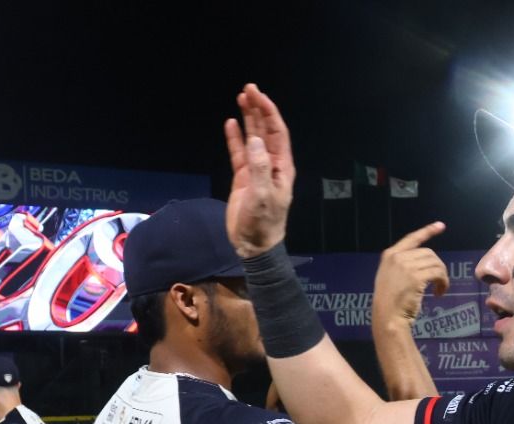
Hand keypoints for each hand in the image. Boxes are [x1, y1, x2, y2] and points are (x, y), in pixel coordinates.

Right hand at [223, 83, 295, 257]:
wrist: (253, 243)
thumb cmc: (263, 222)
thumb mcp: (262, 195)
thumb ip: (259, 167)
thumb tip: (255, 140)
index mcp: (282, 167)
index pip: (277, 132)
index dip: (268, 112)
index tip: (257, 95)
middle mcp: (271, 165)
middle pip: (266, 131)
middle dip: (259, 109)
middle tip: (248, 89)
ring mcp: (257, 170)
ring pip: (253, 138)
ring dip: (248, 119)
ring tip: (241, 98)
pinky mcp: (244, 178)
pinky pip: (239, 153)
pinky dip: (235, 138)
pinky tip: (231, 123)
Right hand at [375, 222, 450, 331]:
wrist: (387, 316)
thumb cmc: (389, 302)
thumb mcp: (390, 277)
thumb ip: (402, 266)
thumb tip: (423, 262)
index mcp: (390, 255)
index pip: (412, 238)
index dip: (427, 231)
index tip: (440, 226)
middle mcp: (398, 257)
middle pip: (429, 253)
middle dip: (438, 266)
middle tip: (440, 282)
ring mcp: (407, 266)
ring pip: (435, 263)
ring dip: (442, 276)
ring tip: (440, 289)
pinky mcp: (416, 277)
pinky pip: (438, 273)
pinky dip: (443, 283)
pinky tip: (439, 293)